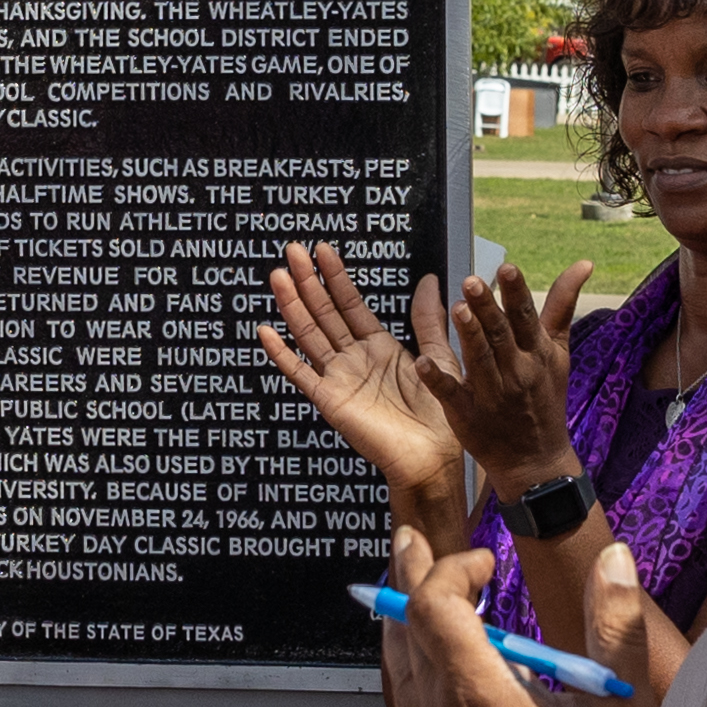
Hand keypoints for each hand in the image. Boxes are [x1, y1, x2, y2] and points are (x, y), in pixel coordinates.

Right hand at [255, 246, 467, 515]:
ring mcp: (339, 378)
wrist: (435, 456)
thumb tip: (428, 279)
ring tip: (279, 276)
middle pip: (324, 313)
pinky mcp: (330, 400)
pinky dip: (282, 354)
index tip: (322, 250)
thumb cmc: (441, 413)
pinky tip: (266, 332)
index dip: (335, 277)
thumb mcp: (438, 355)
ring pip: (309, 335)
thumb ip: (428, 318)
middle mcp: (354, 359)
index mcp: (379, 347)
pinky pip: (301, 374)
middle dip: (308, 281)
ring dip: (293, 306)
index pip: (350, 304)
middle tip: (292, 250)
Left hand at [375, 530, 660, 706]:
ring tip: (412, 593)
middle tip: (413, 541)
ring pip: (396, 671)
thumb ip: (617, 628)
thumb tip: (615, 558)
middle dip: (409, 576)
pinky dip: (411, 671)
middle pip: (401, 629)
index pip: (433, 603)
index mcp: (476, 696)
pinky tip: (430, 670)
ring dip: (405, 624)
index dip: (454, 568)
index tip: (488, 564)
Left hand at [433, 259, 600, 491]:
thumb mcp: (559, 352)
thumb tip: (583, 262)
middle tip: (472, 281)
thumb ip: (563, 306)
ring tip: (458, 309)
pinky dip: (437, 381)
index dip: (516, 293)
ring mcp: (493, 395)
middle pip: (501, 336)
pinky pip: (452, 396)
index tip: (507, 268)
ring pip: (480, 361)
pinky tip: (422, 363)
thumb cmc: (546, 398)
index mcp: (537, 353)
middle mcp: (517, 372)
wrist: (536, 460)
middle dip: (487, 309)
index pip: (526, 318)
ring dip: (469, 336)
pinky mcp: (468, 416)